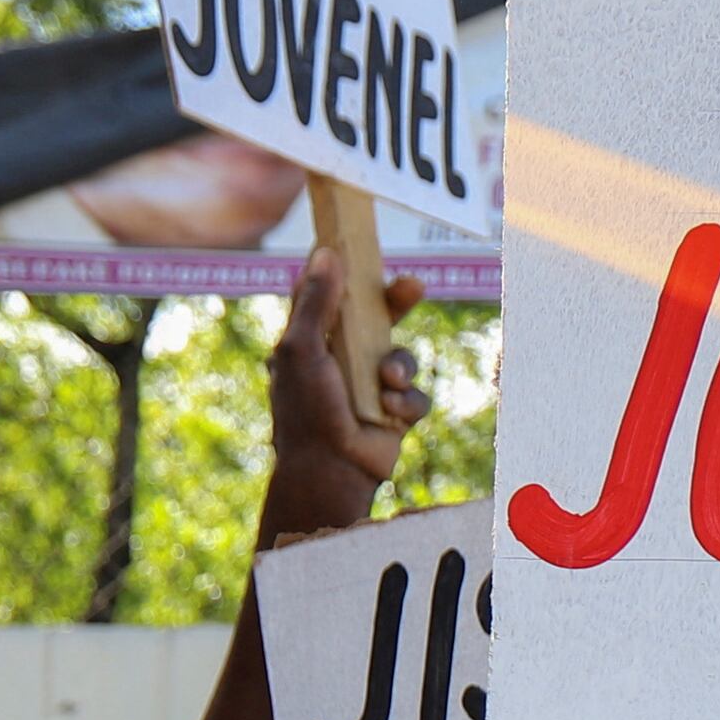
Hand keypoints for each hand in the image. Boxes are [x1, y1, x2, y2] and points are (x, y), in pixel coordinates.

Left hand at [257, 248, 428, 546]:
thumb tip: (326, 252)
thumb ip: (317, 302)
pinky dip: (405, 402)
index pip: (333, 295)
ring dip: (399, 366)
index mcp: (314, 340)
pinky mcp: (394, 413)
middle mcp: (343, 359)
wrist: (330, 470)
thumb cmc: (306, 410)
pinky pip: (415, 395)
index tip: (363, 248)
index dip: (348, 273)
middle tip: (413, 285)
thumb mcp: (303, 348)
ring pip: (403, 356)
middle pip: (378, 316)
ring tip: (387, 382)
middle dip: (397, 301)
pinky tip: (388, 413)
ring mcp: (370, 385)